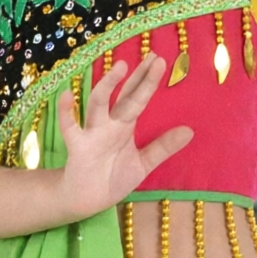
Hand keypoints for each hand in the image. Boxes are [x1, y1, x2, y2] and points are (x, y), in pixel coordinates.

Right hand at [55, 51, 192, 219]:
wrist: (88, 200)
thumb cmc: (113, 178)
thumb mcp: (143, 163)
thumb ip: (163, 147)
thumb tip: (190, 131)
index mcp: (124, 126)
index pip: (137, 97)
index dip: (147, 80)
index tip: (159, 60)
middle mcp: (109, 124)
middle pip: (123, 96)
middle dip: (136, 78)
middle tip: (152, 58)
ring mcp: (92, 132)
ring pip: (98, 104)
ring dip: (107, 86)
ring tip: (120, 68)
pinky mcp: (78, 147)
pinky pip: (70, 127)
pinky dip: (66, 112)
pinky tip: (66, 95)